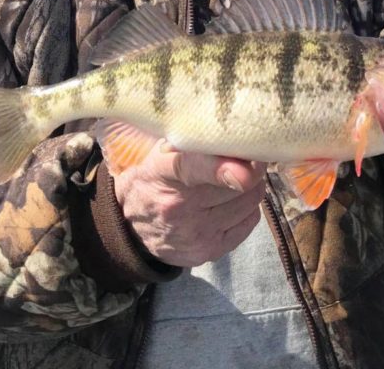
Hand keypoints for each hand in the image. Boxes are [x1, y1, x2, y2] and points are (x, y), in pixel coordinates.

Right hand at [112, 139, 266, 266]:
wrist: (132, 227)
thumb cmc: (155, 179)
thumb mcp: (161, 153)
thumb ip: (192, 142)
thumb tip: (231, 133)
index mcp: (163, 173)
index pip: (192, 168)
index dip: (222, 168)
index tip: (247, 167)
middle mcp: (178, 207)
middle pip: (236, 184)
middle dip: (250, 168)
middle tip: (247, 159)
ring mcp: (195, 234)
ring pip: (248, 203)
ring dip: (251, 188)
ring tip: (238, 181)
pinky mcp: (209, 251)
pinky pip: (249, 223)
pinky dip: (247, 209)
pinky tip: (232, 203)